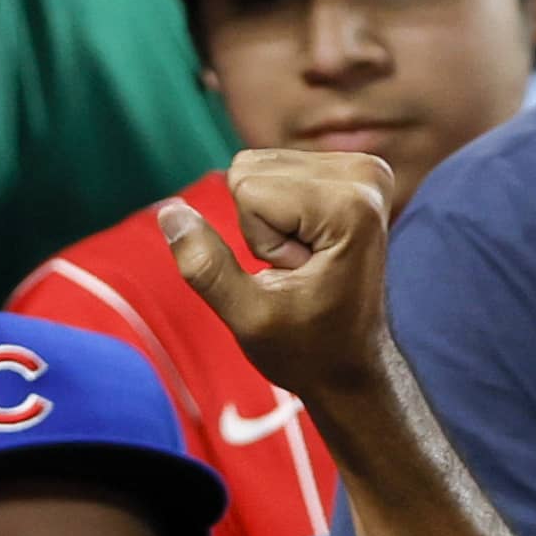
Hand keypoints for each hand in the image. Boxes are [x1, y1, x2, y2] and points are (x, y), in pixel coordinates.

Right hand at [161, 152, 399, 403]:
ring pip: (259, 168)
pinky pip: (275, 170)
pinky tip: (313, 248)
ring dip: (270, 222)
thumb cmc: (308, 351)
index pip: (248, 187)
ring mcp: (364, 169)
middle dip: (263, 226)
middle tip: (301, 271)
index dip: (258, 241)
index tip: (298, 276)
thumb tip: (169, 211)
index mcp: (351, 206)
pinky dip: (281, 211)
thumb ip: (207, 267)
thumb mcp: (250, 318)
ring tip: (307, 263)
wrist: (353, 367)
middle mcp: (366, 175)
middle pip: (252, 169)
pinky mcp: (354, 170)